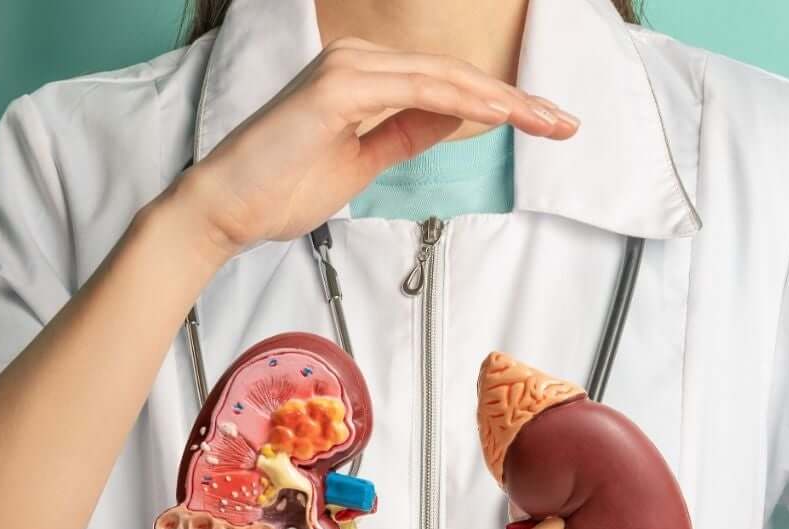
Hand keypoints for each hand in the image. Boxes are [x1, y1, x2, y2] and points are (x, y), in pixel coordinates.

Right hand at [166, 36, 577, 256]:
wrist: (224, 209)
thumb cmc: (279, 189)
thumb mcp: (363, 160)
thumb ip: (406, 132)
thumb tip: (453, 118)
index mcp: (360, 74)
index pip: (445, 84)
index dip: (499, 103)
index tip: (545, 124)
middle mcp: (356, 60)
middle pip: (454, 75)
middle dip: (516, 100)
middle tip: (565, 123)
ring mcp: (347, 68)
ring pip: (444, 77)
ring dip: (502, 100)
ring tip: (546, 122)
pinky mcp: (339, 87)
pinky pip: (418, 89)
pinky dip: (464, 101)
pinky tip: (500, 115)